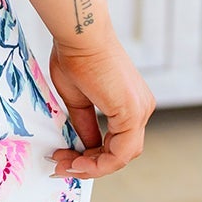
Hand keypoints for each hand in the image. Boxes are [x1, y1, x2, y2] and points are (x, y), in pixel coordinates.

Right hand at [45, 28, 155, 179]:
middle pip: (120, 153)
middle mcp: (141, 109)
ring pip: (121, 156)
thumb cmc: (75, 55)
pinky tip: (76, 161)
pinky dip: (98, 163)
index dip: (90, 158)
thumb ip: (84, 125)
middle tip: (60, 165)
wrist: (79, 35)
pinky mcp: (132, 114)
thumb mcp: (77, 99)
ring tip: (64, 164)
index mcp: (131, 104)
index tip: (63, 159)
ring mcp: (140, 112)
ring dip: (92, 167)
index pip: (116, 143)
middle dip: (90, 165)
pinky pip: (120, 152)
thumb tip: (82, 148)